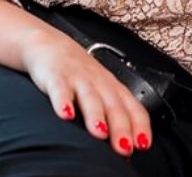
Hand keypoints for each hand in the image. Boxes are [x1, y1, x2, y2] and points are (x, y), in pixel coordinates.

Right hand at [21, 29, 152, 157]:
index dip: (139, 126)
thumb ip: (113, 115)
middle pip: (113, 105)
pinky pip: (60, 88)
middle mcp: (99, 83)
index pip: (133, 107)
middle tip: (123, 147)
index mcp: (113, 88)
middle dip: (120, 127)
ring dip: (96, 115)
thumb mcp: (102, 89)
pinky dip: (63, 101)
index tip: (142, 145)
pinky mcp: (55, 75)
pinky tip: (65, 114)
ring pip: (90, 97)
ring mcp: (77, 78)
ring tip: (99, 132)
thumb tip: (125, 146)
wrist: (50, 44)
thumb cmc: (79, 71)